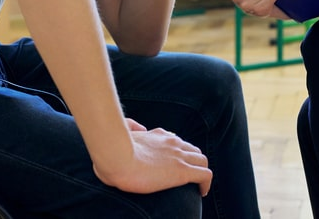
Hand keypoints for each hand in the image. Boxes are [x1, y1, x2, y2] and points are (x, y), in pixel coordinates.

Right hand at [92, 118, 212, 196]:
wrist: (116, 157)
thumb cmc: (112, 150)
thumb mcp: (121, 133)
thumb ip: (131, 126)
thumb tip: (140, 127)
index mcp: (157, 135)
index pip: (175, 140)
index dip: (177, 152)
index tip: (174, 163)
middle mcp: (171, 143)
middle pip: (192, 149)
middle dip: (193, 161)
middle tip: (188, 176)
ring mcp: (178, 156)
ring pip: (202, 160)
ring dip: (201, 171)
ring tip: (197, 186)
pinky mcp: (182, 172)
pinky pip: (205, 175)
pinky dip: (206, 183)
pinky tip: (202, 192)